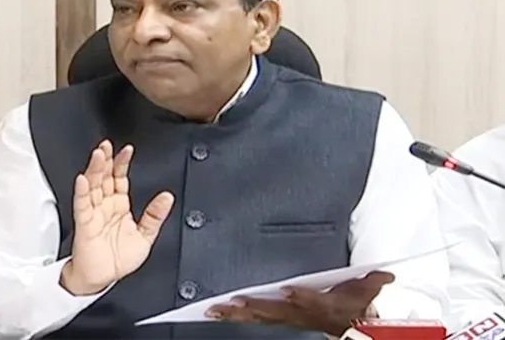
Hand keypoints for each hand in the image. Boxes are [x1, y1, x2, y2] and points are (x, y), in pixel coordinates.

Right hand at [61, 140, 174, 295]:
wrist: (103, 279)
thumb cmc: (119, 259)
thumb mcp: (146, 236)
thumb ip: (155, 216)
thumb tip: (168, 197)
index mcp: (119, 205)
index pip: (120, 178)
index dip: (122, 163)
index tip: (127, 150)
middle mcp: (105, 205)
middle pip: (104, 177)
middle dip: (105, 160)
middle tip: (107, 146)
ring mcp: (93, 213)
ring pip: (92, 186)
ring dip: (94, 170)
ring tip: (98, 155)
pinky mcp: (84, 224)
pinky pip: (82, 205)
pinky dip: (82, 192)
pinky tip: (83, 180)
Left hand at [206, 271, 393, 335]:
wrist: (344, 328)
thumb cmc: (348, 305)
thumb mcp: (362, 292)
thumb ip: (371, 282)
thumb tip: (386, 276)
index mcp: (320, 307)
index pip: (310, 302)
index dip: (300, 298)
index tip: (288, 291)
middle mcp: (299, 316)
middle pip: (273, 312)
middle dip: (252, 309)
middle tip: (232, 303)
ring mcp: (284, 321)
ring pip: (256, 318)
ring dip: (235, 315)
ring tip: (216, 309)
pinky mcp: (274, 321)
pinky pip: (250, 320)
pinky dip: (234, 316)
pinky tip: (219, 311)